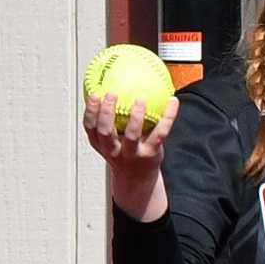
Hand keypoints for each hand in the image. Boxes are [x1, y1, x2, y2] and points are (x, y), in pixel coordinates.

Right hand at [82, 92, 178, 219]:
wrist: (138, 180)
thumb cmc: (125, 152)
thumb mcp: (113, 139)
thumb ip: (110, 118)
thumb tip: (113, 84)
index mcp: (102, 145)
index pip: (91, 128)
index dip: (91, 112)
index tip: (94, 95)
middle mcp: (115, 150)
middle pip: (106, 132)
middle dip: (106, 113)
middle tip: (111, 93)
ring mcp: (133, 154)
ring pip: (131, 135)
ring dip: (135, 117)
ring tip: (140, 100)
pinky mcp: (151, 154)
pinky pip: (160, 132)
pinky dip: (168, 116)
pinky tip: (173, 101)